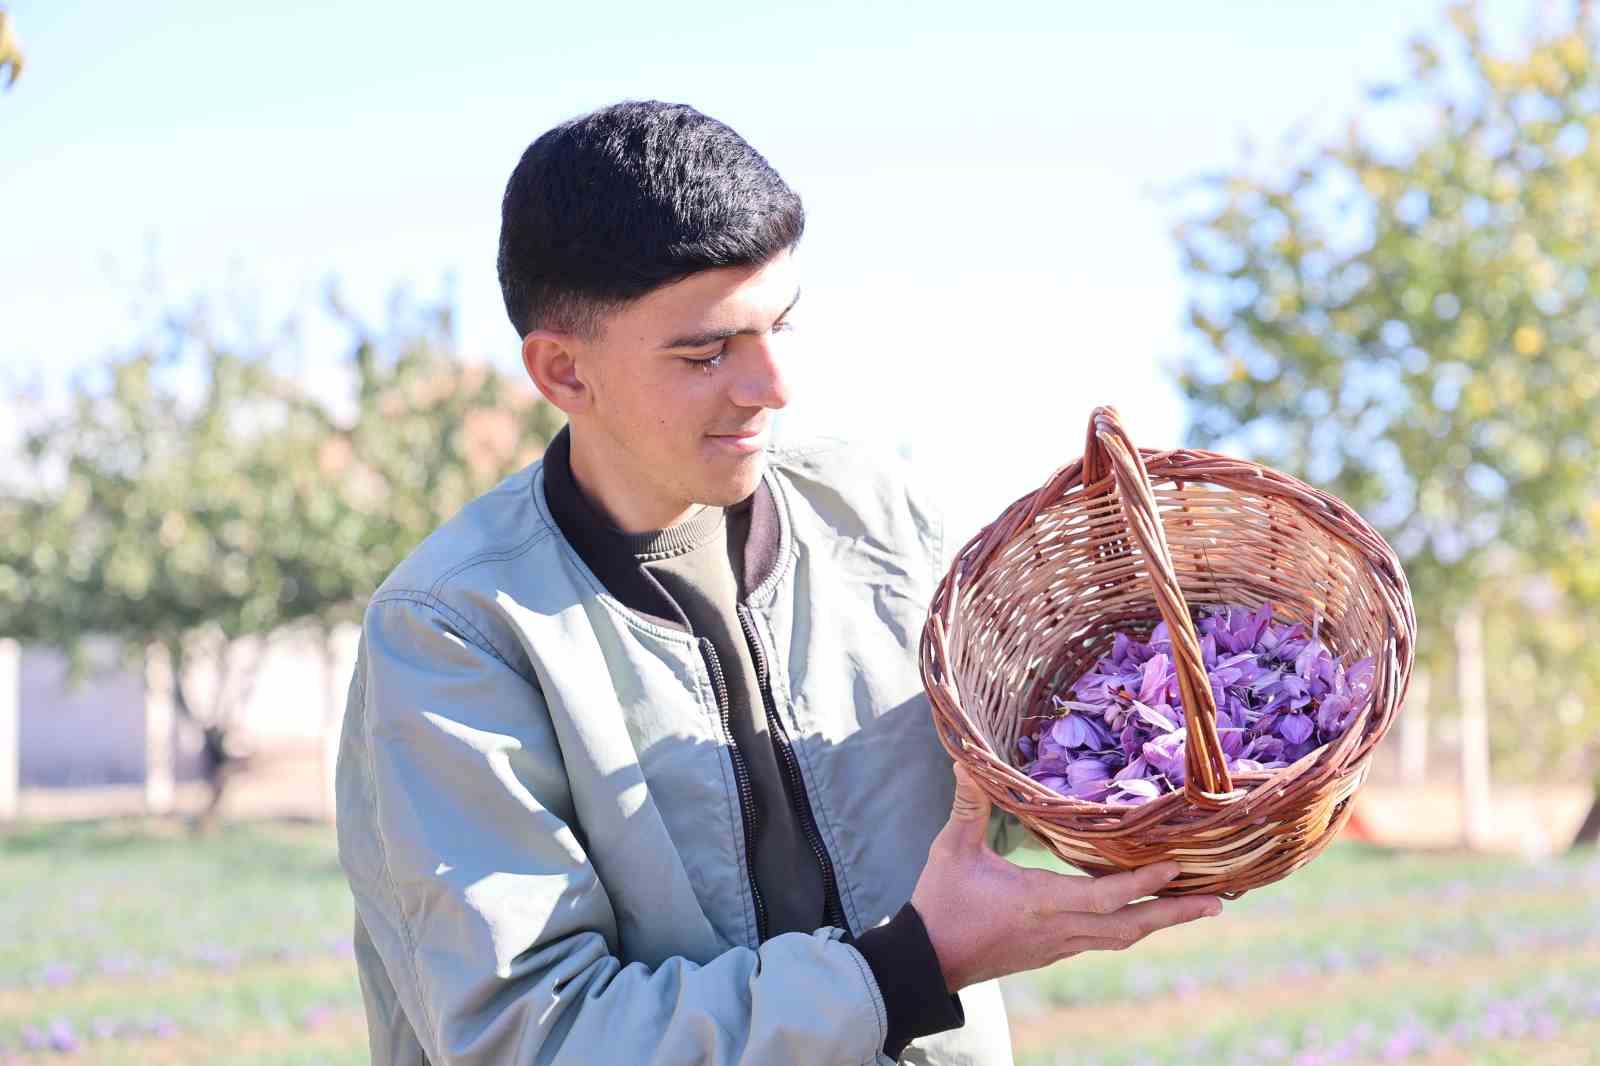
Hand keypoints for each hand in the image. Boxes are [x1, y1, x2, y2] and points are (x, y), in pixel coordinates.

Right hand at [908, 764, 1222, 991]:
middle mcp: (1059, 928)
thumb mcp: (951, 850)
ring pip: (1120, 937)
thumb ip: (967, 805)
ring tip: (1196, 907)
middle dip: (1175, 914)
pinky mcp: (1052, 951)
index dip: (1143, 884)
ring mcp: (1058, 945)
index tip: (1179, 868)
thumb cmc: (941, 902)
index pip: (1103, 896)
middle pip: (1129, 926)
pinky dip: (1132, 926)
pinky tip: (1144, 914)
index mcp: (1039, 901)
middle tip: (1218, 902)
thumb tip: (965, 760)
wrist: (928, 960)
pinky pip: (1103, 940)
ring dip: (1160, 922)